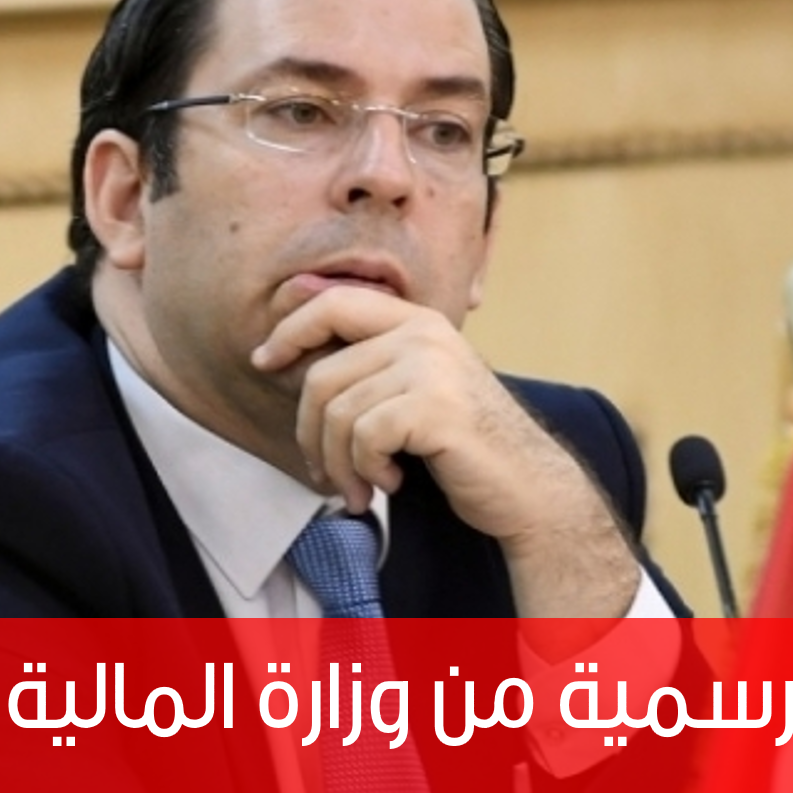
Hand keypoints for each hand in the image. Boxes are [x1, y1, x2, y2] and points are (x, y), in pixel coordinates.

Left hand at [251, 286, 637, 627]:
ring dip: (339, 464)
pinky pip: (363, 437)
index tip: (264, 361)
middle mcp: (423, 334)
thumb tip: (295, 359)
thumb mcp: (419, 389)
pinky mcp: (434, 406)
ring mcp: (430, 367)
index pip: (333, 304)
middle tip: (324, 472)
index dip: (290, 330)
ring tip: (361, 488)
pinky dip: (366, 470)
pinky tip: (391, 483)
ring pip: (338, 413)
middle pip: (322, 374)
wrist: (528, 486)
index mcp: (417, 321)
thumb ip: (374, 367)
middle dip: (311, 433)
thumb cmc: (465, 446)